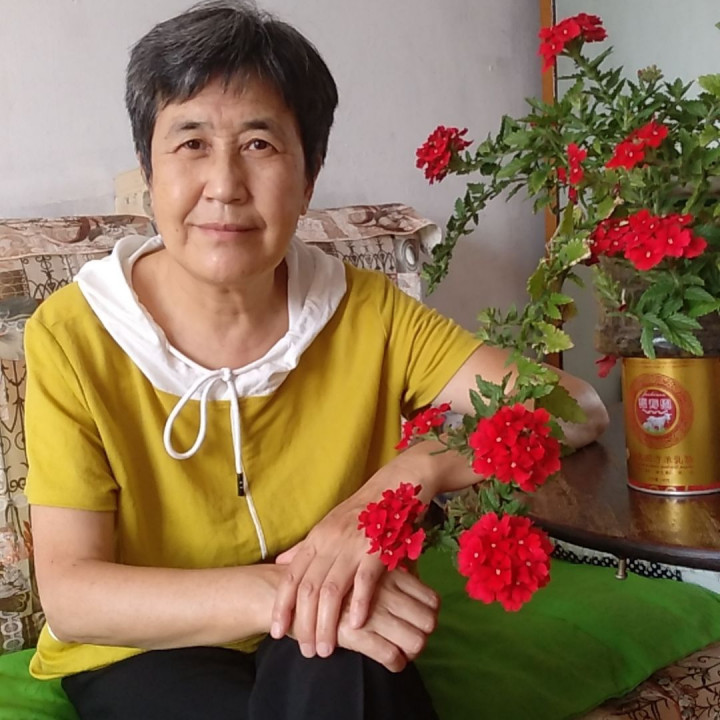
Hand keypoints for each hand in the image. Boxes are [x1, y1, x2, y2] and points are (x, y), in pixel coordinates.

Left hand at [271, 493, 386, 658]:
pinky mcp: (378, 549)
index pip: (291, 576)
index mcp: (317, 538)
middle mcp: (330, 542)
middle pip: (309, 588)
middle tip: (306, 650)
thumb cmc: (362, 511)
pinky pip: (366, 580)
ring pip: (332, 589)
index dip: (282, 605)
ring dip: (327, 623)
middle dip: (304, 623)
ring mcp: (354, 545)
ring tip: (326, 648)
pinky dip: (359, 604)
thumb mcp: (328, 525)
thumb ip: (306, 548)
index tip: (277, 631)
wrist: (395, 486)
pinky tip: (356, 626)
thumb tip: (280, 564)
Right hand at [336, 569, 439, 671]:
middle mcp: (386, 591)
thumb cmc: (328, 578)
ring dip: (413, 652)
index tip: (422, 623)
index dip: (432, 615)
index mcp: (390, 574)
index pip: (431, 599)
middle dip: (426, 637)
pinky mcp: (356, 632)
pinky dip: (395, 662)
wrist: (290, 588)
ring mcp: (372, 611)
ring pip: (414, 639)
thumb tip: (409, 582)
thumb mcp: (360, 565)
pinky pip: (390, 654)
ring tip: (404, 653)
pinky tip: (391, 663)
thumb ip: (386, 574)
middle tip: (415, 642)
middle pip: (428, 621)